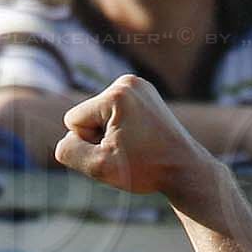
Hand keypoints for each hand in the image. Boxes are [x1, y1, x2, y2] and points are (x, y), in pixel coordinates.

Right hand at [56, 74, 222, 206]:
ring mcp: (139, 85)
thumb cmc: (146, 169)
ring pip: (100, 115)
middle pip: (87, 114)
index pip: (74, 120)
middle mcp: (128, 82)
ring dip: (111, 134)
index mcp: (117, 94)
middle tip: (130, 151)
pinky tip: (140, 138)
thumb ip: (69, 152)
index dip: (88, 143)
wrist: (185, 169)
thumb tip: (66, 139)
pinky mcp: (145, 93)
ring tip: (137, 145)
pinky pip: (115, 112)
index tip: (118, 152)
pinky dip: (122, 128)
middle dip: (100, 136)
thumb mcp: (99, 167)